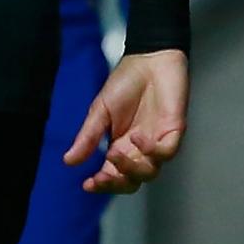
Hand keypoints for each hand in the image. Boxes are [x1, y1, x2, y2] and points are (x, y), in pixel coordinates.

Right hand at [64, 48, 188, 194]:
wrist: (148, 59)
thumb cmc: (125, 82)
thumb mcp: (99, 111)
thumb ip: (88, 137)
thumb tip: (68, 161)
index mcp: (121, 146)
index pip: (113, 175)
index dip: (102, 184)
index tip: (87, 184)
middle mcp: (140, 149)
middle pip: (132, 181)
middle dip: (116, 183)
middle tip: (102, 176)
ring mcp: (158, 141)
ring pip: (150, 172)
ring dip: (131, 168)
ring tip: (114, 152)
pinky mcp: (174, 131)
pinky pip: (167, 152)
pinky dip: (152, 151)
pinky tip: (137, 138)